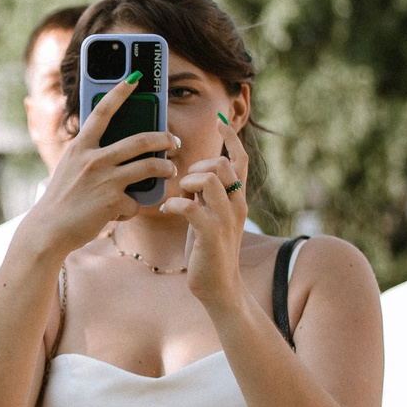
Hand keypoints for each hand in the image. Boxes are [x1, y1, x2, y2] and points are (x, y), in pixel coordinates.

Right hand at [13, 74, 178, 263]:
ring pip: (150, 167)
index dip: (120, 92)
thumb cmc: (61, 199)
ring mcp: (105, 181)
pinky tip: (121, 212)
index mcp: (80, 147)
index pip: (102, 111)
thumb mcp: (70, 167)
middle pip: (141, 140)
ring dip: (165, 168)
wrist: (47, 230)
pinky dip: (131, 208)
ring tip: (170, 170)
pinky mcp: (113, 203)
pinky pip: (135, 202)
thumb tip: (120, 147)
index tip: (136, 77)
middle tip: (173, 141)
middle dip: (164, 138)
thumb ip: (91, 154)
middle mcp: (93, 159)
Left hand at [162, 109, 250, 310]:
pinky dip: (175, 204)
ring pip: (209, 180)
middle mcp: (236, 204)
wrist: (219, 287)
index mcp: (237, 198)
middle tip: (185, 185)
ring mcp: (225, 219)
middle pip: (222, 164)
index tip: (219, 119)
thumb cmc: (207, 250)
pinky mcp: (211, 235)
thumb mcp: (209, 215)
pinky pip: (192, 207)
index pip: (240, 159)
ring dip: (187, 183)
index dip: (230, 137)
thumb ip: (205, 195)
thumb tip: (191, 174)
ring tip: (178, 197)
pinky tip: (167, 212)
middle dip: (197, 166)